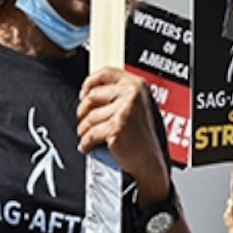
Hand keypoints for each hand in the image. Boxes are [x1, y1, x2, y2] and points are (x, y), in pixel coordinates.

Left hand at [77, 68, 169, 200]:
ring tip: (86, 136)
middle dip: (83, 110)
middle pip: (93, 95)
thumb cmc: (141, 136)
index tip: (83, 93)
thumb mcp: (134, 106)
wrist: (149, 160)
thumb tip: (89, 92)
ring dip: (84, 129)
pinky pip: (90, 133)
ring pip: (89, 117)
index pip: (106, 73)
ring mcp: (125, 110)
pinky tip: (86, 146)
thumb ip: (117, 94)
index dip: (90, 82)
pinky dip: (85, 142)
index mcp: (136, 84)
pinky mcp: (117, 127)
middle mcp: (132, 94)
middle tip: (83, 120)